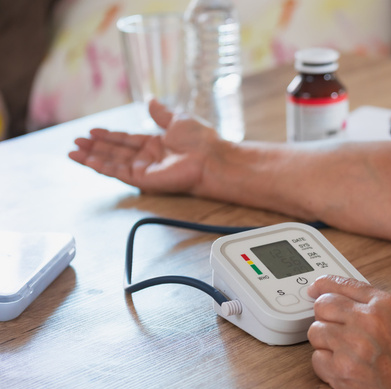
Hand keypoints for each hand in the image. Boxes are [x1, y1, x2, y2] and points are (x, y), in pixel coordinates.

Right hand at [69, 100, 220, 194]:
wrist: (211, 158)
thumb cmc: (202, 141)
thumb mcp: (179, 120)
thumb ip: (161, 113)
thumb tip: (151, 100)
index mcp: (156, 144)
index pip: (126, 140)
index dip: (108, 136)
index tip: (91, 131)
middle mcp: (148, 158)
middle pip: (115, 152)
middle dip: (95, 147)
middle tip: (75, 142)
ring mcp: (145, 169)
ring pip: (112, 163)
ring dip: (92, 157)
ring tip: (73, 152)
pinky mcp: (144, 180)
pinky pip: (118, 173)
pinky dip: (101, 167)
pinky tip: (87, 160)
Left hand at [307, 275, 390, 388]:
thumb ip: (385, 312)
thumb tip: (360, 305)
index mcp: (388, 306)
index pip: (345, 284)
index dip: (324, 286)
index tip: (314, 288)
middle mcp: (368, 321)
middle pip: (324, 304)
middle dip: (325, 317)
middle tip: (334, 331)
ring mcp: (352, 345)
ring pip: (316, 331)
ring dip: (325, 344)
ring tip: (345, 357)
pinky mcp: (340, 371)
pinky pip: (316, 359)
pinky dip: (326, 367)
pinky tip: (345, 374)